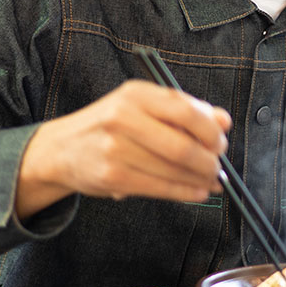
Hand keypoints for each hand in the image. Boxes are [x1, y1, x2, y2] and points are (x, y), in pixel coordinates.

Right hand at [17, 80, 232, 216]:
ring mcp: (115, 148)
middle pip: (181, 145)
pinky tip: (196, 192)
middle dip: (209, 161)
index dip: (211, 131)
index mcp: (136, 94)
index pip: (185, 110)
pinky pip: (159, 188)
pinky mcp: (112, 177)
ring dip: (200, 179)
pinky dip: (185, 192)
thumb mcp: (142, 106)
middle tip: (218, 167)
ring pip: (173, 169)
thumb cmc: (110, 126)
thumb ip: (183, 110)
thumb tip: (223, 120)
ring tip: (211, 182)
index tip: (221, 143)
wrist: (62, 149)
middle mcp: (123, 117)